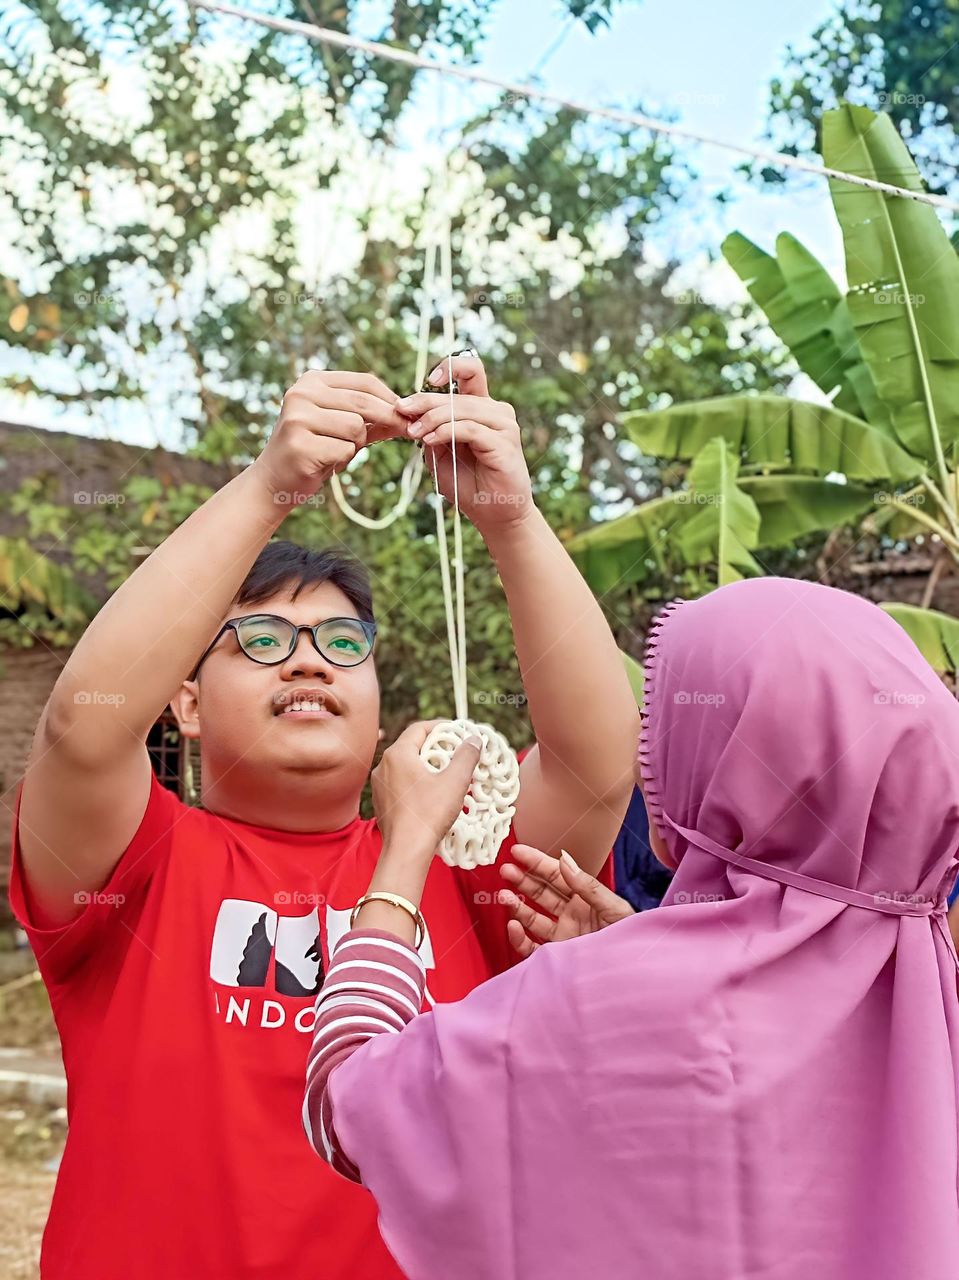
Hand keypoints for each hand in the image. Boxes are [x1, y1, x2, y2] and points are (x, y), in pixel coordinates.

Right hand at [253, 370, 408, 507]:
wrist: (274, 481)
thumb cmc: (312, 451)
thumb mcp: (341, 428)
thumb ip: (371, 419)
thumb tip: (408, 415)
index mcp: (311, 381)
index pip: (364, 382)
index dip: (391, 398)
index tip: (408, 413)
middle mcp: (301, 394)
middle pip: (364, 402)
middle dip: (389, 418)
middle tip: (407, 431)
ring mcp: (298, 418)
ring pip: (356, 426)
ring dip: (356, 445)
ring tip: (335, 451)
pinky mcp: (300, 444)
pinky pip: (345, 449)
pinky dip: (343, 460)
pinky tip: (325, 463)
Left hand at [372, 721, 481, 860]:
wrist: (406, 851)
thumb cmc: (430, 813)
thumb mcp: (454, 781)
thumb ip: (466, 756)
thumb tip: (474, 739)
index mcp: (397, 754)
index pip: (419, 728)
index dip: (441, 727)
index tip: (458, 733)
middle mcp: (383, 765)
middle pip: (412, 746)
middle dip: (436, 747)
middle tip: (456, 753)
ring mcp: (379, 785)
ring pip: (405, 766)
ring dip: (426, 766)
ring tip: (447, 774)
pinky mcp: (382, 802)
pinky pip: (400, 783)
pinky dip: (417, 782)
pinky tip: (432, 794)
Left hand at [394, 354, 533, 532]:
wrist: (492, 514)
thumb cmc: (468, 484)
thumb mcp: (440, 453)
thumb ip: (430, 430)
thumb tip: (410, 410)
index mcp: (483, 408)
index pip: (471, 371)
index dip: (450, 366)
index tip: (428, 380)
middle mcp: (497, 412)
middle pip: (457, 394)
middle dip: (424, 402)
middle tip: (401, 412)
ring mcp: (504, 426)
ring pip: (462, 409)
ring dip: (432, 418)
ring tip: (413, 432)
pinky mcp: (505, 443)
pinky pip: (469, 429)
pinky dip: (445, 432)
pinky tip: (429, 440)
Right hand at [500, 844, 634, 957]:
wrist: (632, 975)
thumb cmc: (631, 938)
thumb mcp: (614, 908)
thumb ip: (587, 886)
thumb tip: (563, 859)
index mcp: (584, 898)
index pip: (556, 875)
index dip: (536, 863)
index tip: (517, 852)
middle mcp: (570, 915)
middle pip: (541, 893)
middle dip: (523, 880)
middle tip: (505, 870)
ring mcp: (562, 936)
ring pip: (532, 917)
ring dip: (517, 905)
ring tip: (503, 895)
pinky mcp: (556, 957)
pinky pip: (531, 947)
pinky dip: (519, 938)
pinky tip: (513, 925)